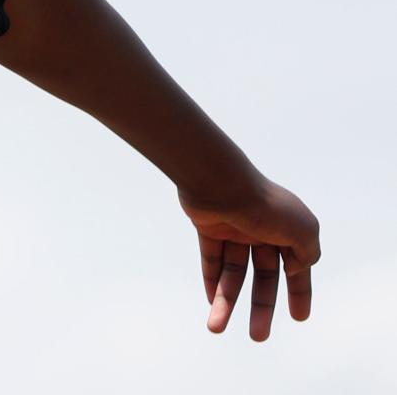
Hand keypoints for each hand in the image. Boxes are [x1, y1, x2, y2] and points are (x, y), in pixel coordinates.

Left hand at [178, 179, 319, 339]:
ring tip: (216, 328)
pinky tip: (210, 302)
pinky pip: (211, 258)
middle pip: (263, 276)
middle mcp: (262, 229)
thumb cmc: (264, 204)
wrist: (220, 181)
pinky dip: (210, 280)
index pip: (297, 267)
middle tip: (258, 337)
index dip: (299, 292)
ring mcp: (235, 228)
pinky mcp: (209, 226)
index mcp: (288, 228)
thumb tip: (297, 269)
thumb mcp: (302, 230)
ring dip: (225, 301)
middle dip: (260, 308)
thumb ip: (308, 252)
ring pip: (233, 272)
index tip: (299, 318)